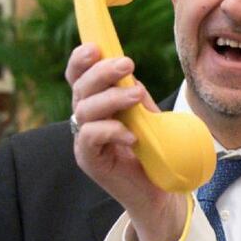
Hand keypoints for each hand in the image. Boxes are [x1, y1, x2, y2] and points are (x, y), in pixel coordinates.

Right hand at [68, 43, 185, 240]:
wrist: (160, 193)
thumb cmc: (155, 153)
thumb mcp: (149, 118)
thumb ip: (136, 98)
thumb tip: (131, 79)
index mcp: (97, 105)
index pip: (79, 77)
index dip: (81, 60)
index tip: (96, 46)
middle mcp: (86, 120)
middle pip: (80, 88)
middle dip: (101, 72)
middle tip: (128, 64)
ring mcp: (86, 141)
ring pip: (84, 110)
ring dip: (111, 98)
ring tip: (138, 97)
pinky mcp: (90, 161)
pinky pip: (89, 137)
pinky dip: (110, 130)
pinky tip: (131, 135)